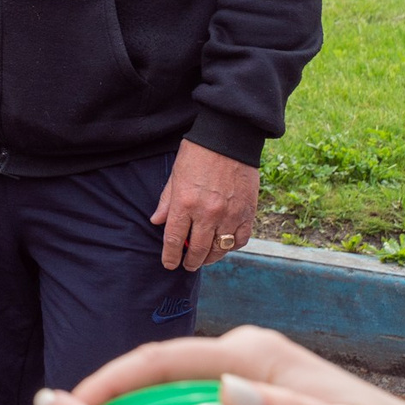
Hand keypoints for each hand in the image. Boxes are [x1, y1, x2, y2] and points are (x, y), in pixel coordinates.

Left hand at [152, 139, 257, 269]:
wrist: (229, 139)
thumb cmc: (197, 154)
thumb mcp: (175, 176)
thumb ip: (167, 201)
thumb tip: (157, 222)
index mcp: (185, 203)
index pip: (174, 240)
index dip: (170, 256)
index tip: (169, 264)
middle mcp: (208, 213)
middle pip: (198, 249)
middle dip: (191, 262)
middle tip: (187, 266)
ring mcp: (230, 214)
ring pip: (220, 248)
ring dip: (211, 258)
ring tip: (204, 259)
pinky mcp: (248, 212)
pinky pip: (240, 239)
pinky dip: (232, 246)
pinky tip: (225, 245)